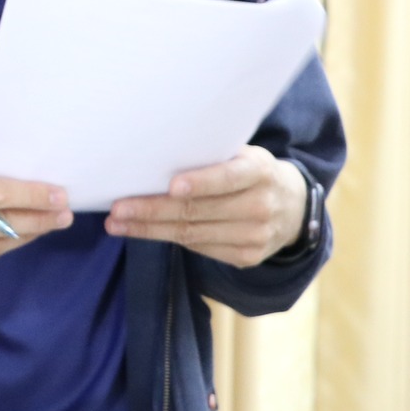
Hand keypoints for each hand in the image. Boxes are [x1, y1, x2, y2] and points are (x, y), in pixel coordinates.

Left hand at [106, 147, 306, 266]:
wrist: (293, 207)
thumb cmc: (251, 173)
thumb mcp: (243, 155)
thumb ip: (212, 157)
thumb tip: (156, 153)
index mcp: (259, 171)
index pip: (228, 178)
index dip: (201, 183)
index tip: (171, 186)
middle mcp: (260, 205)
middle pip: (198, 211)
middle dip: (152, 211)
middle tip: (118, 209)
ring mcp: (255, 235)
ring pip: (192, 234)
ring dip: (149, 230)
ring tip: (117, 224)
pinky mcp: (247, 257)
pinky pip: (200, 248)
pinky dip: (169, 239)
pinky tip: (143, 231)